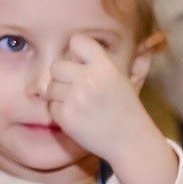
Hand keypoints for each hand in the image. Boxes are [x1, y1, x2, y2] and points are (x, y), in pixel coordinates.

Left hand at [46, 34, 168, 179]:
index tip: (81, 63)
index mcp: (105, 67)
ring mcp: (76, 98)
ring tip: (79, 105)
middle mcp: (89, 79)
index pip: (77, 41)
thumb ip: (94, 64)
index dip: (76, 52)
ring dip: (60, 96)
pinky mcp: (66, 116)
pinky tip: (77, 117)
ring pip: (51, 87)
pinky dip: (60, 112)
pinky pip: (51, 106)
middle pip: (57, 66)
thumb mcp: (117, 78)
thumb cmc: (124, 108)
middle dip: (63, 77)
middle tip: (77, 89)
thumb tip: (70, 52)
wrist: (132, 142)